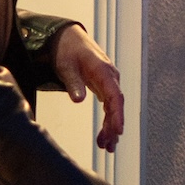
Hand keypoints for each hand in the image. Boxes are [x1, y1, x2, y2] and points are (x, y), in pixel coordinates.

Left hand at [54, 24, 124, 151]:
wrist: (67, 37)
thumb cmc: (67, 50)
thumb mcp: (66, 66)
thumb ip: (73, 83)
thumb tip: (79, 100)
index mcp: (104, 72)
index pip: (115, 97)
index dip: (118, 115)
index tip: (118, 131)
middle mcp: (110, 78)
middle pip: (116, 106)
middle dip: (113, 127)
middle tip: (108, 146)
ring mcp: (108, 82)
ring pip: (114, 108)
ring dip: (111, 127)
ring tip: (106, 147)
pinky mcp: (103, 86)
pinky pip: (109, 106)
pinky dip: (108, 120)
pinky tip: (104, 135)